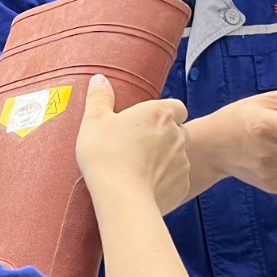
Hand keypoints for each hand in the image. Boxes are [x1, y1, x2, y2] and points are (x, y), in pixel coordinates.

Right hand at [76, 74, 190, 214]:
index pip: (176, 107)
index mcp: (159, 113)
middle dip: (165, 136)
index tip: (148, 122)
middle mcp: (177, 134)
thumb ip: (99, 97)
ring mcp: (183, 161)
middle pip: (179, 131)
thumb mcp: (94, 120)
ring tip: (139, 168)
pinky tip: (145, 186)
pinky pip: (176, 180)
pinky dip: (165, 182)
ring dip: (165, 160)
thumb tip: (100, 79)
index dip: (165, 113)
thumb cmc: (106, 155)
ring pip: (178, 156)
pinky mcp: (182, 185)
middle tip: (140, 145)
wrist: (121, 197)